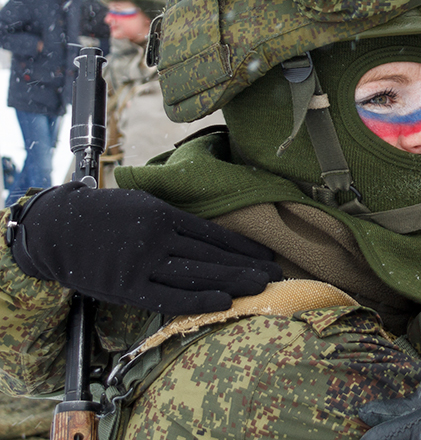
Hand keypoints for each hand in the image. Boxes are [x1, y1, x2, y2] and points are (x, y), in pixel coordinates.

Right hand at [7, 182, 281, 313]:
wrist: (59, 230)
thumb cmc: (107, 216)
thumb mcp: (143, 204)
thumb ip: (174, 219)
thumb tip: (212, 233)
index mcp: (163, 214)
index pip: (213, 233)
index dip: (242, 245)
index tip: (267, 254)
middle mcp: (157, 238)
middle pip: (211, 255)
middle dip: (247, 265)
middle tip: (276, 274)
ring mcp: (142, 264)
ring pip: (196, 274)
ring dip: (232, 281)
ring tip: (261, 287)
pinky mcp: (127, 287)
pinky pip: (168, 297)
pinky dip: (198, 300)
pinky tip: (224, 301)